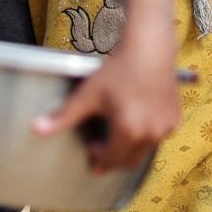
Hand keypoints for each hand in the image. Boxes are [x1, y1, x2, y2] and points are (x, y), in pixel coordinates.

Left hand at [31, 0, 178, 171]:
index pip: (111, 159)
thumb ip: (64, 116)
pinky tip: (136, 118)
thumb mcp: (88, 94)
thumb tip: (36, 129)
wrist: (150, 49)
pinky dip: (145, 135)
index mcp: (128, 131)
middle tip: (101, 147)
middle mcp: (150, 135)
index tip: (91, 149)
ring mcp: (166, 129)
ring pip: (144, 151)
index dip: (98, 158)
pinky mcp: (175, 121)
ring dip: (129, 148)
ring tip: (117, 131)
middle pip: (129, 162)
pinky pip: (157, 138)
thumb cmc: (117, 70)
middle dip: (114, 158)